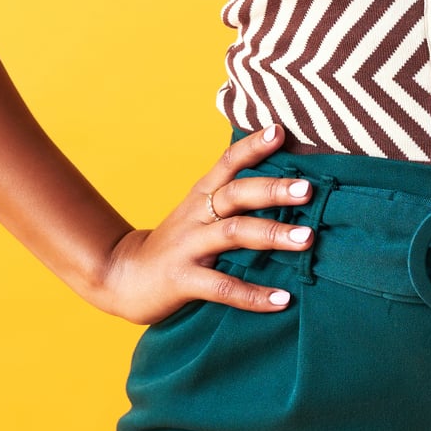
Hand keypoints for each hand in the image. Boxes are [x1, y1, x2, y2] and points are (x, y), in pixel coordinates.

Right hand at [95, 125, 319, 324]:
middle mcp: (196, 216)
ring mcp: (188, 247)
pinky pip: (223, 287)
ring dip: (271, 234)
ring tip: (307, 238)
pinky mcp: (183, 280)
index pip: (227, 163)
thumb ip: (230, 198)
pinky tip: (282, 299)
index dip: (251, 146)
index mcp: (201, 196)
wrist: (123, 276)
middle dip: (272, 190)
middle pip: (235, 194)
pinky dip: (253, 294)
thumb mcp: (198, 213)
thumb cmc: (175, 244)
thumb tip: (282, 186)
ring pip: (233, 234)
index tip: (279, 131)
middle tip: (307, 189)